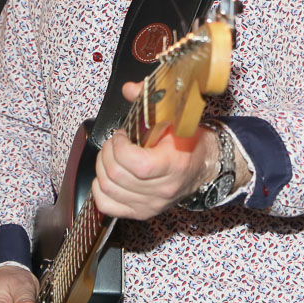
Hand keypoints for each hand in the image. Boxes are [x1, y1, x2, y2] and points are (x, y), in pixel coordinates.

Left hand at [91, 82, 218, 219]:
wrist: (204, 167)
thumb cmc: (189, 143)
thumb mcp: (175, 118)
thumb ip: (150, 101)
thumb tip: (129, 89)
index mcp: (173, 165)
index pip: (137, 164)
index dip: (120, 147)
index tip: (122, 134)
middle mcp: (162, 189)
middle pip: (117, 175)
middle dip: (108, 152)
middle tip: (115, 141)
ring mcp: (150, 204)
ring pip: (108, 189)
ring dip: (102, 167)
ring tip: (111, 155)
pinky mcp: (141, 213)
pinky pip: (108, 206)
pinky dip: (100, 189)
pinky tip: (107, 176)